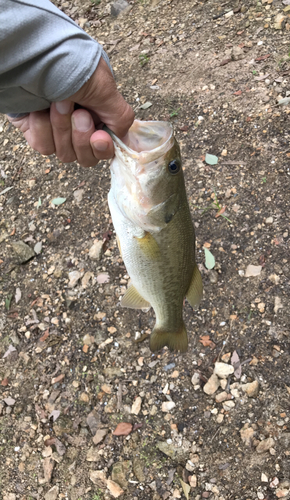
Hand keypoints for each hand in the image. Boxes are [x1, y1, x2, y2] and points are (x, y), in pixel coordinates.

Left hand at [7, 57, 133, 166]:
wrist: (34, 57)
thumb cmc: (71, 67)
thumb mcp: (105, 88)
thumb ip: (121, 117)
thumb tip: (123, 137)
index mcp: (99, 115)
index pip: (105, 148)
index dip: (102, 148)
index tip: (98, 137)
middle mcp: (79, 125)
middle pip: (87, 157)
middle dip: (81, 137)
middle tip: (77, 113)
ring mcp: (57, 131)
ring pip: (66, 154)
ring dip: (62, 129)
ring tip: (56, 103)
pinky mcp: (37, 133)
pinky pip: (45, 147)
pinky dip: (43, 129)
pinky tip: (40, 110)